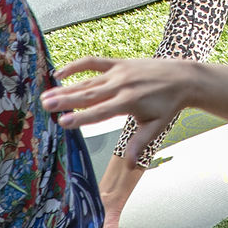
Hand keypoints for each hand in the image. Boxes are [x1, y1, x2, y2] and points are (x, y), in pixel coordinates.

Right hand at [43, 56, 197, 161]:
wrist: (182, 77)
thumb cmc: (167, 105)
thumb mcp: (156, 127)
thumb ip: (140, 144)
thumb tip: (131, 165)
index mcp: (129, 102)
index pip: (100, 112)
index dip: (81, 118)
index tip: (62, 123)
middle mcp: (121, 85)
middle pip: (89, 94)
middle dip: (66, 100)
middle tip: (45, 105)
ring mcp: (119, 72)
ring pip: (88, 80)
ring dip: (66, 87)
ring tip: (46, 95)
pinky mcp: (120, 63)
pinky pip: (95, 62)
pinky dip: (77, 65)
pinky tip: (61, 72)